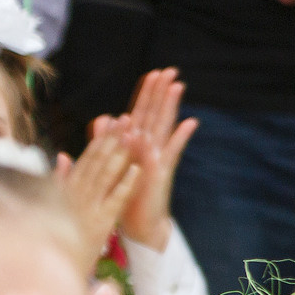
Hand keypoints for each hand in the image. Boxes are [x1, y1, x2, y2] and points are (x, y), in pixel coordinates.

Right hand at [54, 121, 140, 255]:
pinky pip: (115, 199)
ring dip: (120, 153)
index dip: (100, 139)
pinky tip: (137, 168)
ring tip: (133, 135)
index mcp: (67, 189)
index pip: (86, 159)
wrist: (52, 268)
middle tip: (127, 119)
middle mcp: (77, 195)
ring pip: (106, 175)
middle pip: (97, 162)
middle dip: (112, 139)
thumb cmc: (56, 237)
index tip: (112, 121)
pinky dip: (125, 183)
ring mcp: (89, 207)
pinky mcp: (101, 223)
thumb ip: (60, 180)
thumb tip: (62, 155)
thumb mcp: (55, 205)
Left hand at [115, 69, 197, 251]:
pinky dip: (179, 137)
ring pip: (165, 127)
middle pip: (156, 114)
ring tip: (178, 86)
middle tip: (170, 70)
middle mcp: (150, 147)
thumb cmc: (127, 194)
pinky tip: (190, 123)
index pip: (142, 113)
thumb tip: (104, 116)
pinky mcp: (163, 172)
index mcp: (137, 144)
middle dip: (161, 92)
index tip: (152, 73)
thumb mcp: (114, 164)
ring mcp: (158, 158)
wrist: (139, 224)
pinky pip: (172, 152)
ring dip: (171, 106)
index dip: (147, 94)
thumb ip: (108, 140)